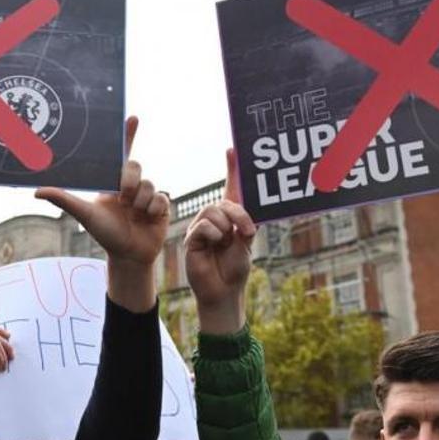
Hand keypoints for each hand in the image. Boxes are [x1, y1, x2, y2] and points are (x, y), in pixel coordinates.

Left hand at [35, 117, 169, 311]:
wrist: (128, 256)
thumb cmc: (105, 234)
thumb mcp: (84, 214)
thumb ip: (64, 200)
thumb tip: (37, 191)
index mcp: (113, 181)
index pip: (122, 153)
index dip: (127, 134)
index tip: (132, 117)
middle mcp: (131, 184)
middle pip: (135, 166)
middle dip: (129, 182)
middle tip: (122, 199)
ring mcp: (147, 194)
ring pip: (148, 184)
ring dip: (139, 201)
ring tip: (133, 214)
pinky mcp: (161, 205)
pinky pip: (160, 197)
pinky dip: (152, 209)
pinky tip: (147, 219)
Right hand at [184, 149, 255, 333]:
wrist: (224, 291)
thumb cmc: (236, 268)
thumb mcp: (246, 243)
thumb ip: (243, 222)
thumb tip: (238, 204)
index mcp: (230, 217)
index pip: (230, 189)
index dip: (231, 169)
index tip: (232, 149)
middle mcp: (214, 220)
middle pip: (223, 201)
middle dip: (238, 214)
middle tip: (246, 232)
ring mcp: (201, 229)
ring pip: (212, 211)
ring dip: (225, 227)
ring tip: (227, 242)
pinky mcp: (191, 240)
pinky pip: (203, 226)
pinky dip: (214, 234)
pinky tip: (216, 244)